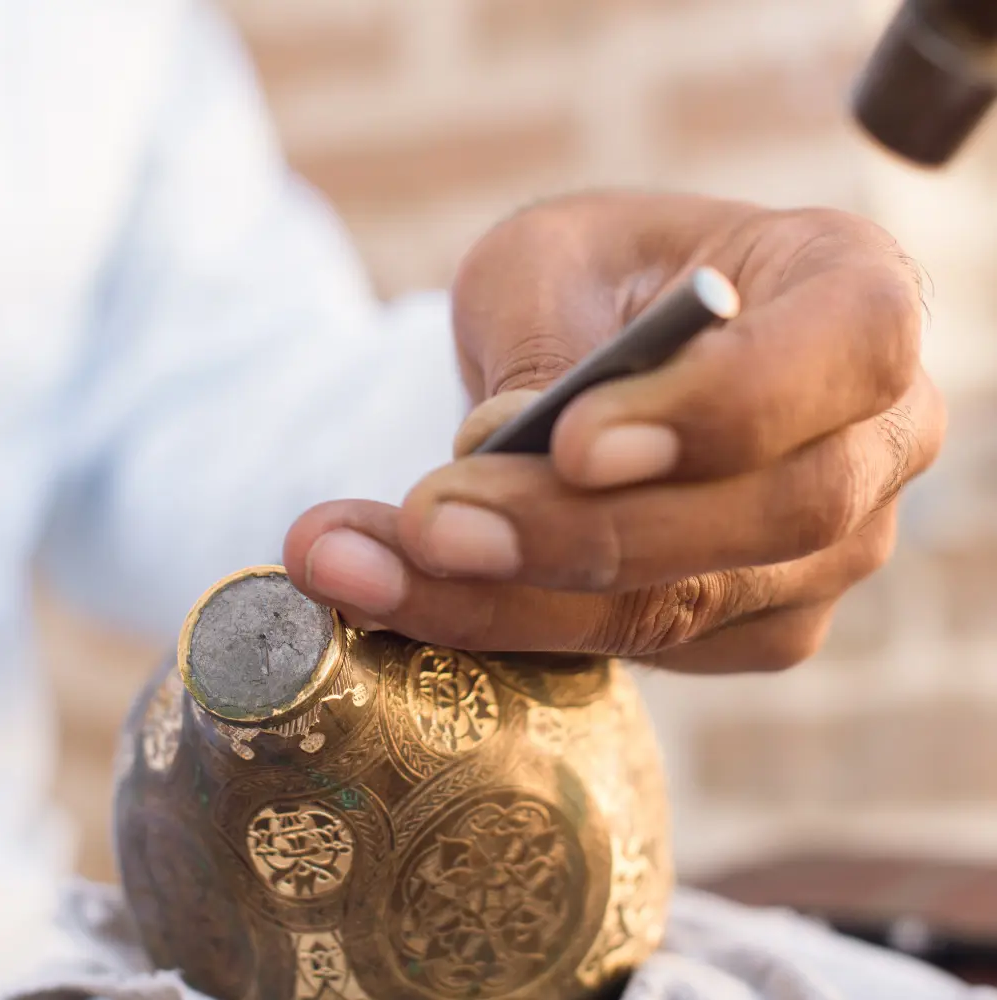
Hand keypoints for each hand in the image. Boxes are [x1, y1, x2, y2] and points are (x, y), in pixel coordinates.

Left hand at [284, 191, 944, 672]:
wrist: (614, 351)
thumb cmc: (600, 280)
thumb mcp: (553, 259)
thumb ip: (545, 342)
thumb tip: (500, 458)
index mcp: (859, 298)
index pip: (847, 351)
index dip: (720, 408)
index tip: (571, 440)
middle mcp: (875, 439)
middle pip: (773, 513)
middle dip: (585, 531)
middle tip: (426, 523)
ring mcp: (830, 551)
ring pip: (692, 605)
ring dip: (516, 599)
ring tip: (360, 569)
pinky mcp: (759, 624)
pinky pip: (647, 649)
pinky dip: (516, 629)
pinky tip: (405, 596)